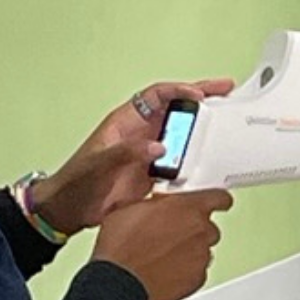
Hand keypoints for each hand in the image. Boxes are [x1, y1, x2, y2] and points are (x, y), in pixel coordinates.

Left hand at [38, 78, 244, 231]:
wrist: (71, 210)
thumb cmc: (76, 182)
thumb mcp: (98, 163)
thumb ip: (127, 152)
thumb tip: (159, 146)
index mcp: (126, 122)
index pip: (156, 96)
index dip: (179, 91)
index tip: (199, 94)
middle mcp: (142, 134)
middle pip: (176, 108)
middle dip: (202, 97)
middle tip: (226, 89)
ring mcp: (151, 153)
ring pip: (183, 133)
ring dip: (204, 127)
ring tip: (228, 120)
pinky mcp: (157, 173)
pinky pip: (184, 161)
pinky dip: (200, 158)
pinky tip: (213, 158)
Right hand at [91, 188, 232, 299]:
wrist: (118, 281)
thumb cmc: (120, 246)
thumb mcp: (128, 206)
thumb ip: (154, 200)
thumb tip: (157, 201)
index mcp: (188, 207)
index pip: (219, 197)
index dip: (215, 200)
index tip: (213, 202)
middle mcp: (201, 231)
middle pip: (208, 226)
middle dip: (192, 228)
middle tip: (169, 232)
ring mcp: (202, 256)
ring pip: (203, 248)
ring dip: (188, 249)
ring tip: (161, 253)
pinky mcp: (198, 278)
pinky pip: (197, 270)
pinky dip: (185, 269)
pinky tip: (163, 269)